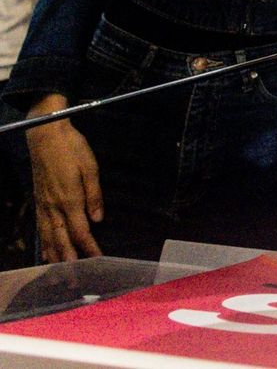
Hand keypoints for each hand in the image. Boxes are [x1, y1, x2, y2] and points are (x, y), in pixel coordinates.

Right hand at [26, 107, 103, 262]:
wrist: (45, 135)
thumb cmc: (71, 148)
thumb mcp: (90, 167)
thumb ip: (94, 194)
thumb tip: (98, 218)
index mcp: (69, 199)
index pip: (80, 231)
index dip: (89, 248)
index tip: (98, 261)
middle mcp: (53, 206)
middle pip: (62, 240)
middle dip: (70, 262)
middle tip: (76, 281)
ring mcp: (43, 205)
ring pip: (49, 237)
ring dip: (55, 257)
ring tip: (60, 274)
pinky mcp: (38, 201)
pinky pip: (41, 228)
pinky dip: (44, 243)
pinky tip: (47, 253)